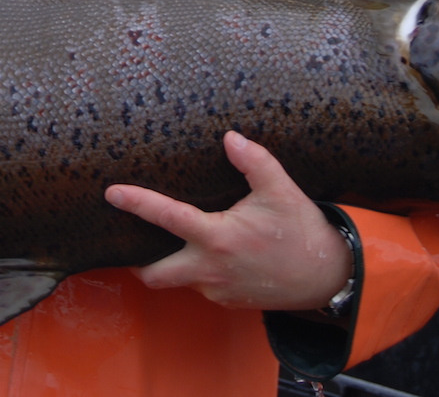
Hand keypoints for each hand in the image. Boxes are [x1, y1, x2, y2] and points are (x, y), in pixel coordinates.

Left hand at [104, 131, 351, 311]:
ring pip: (179, 280)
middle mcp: (211, 269)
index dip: (137, 204)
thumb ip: (254, 161)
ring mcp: (218, 290)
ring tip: (172, 241)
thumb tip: (229, 137)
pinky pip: (202, 286)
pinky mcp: (227, 301)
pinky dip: (197, 271)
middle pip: (155, 275)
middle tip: (130, 241)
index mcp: (218, 238)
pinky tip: (208, 254)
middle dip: (137, 261)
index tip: (112, 194)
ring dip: (172, 263)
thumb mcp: (281, 190)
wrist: (326, 277)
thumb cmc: (301, 230)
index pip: (167, 218)